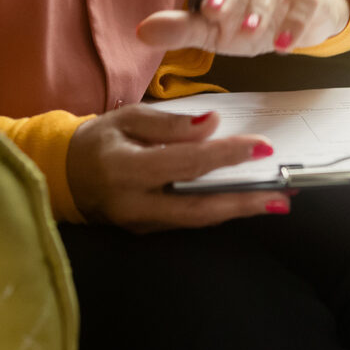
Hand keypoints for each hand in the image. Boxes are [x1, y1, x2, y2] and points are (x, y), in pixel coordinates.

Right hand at [67, 104, 290, 229]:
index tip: (261, 147)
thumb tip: (212, 124)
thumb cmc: (99, 139)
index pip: (185, 163)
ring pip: (197, 221)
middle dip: (244, 201)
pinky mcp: (145, 232)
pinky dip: (219, 212)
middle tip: (284, 193)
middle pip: (198, 209)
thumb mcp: (128, 117)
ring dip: (239, 211)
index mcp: (125, 169)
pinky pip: (188, 222)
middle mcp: (133, 204)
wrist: (65, 174)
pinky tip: (244, 202)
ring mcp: (139, 224)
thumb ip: (169, 123)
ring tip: (276, 200)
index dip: (225, 156)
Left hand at [134, 0, 349, 56]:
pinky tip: (282, 45)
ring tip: (249, 32)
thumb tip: (142, 31)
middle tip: (212, 12)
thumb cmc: (248, 19)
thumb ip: (181, 28)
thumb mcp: (212, 28)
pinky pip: (305, 0)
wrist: (304, 20)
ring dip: (259, 7)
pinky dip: (294, 22)